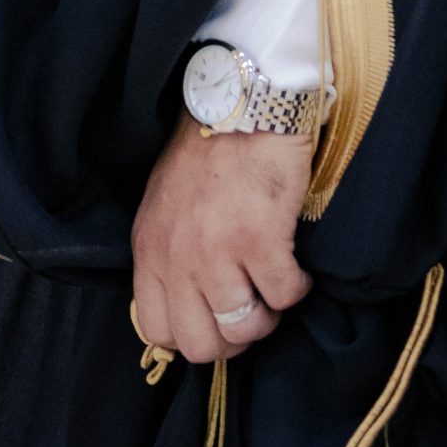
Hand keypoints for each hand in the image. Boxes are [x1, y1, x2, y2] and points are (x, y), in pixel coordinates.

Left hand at [130, 110, 314, 364]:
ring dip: (267, 314)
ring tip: (275, 286)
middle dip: (232, 337)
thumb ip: (168, 253)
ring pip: (245, 327)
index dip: (193, 334)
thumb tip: (189, 302)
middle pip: (200, 344)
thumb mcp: (166, 204)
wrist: (245, 103)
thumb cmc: (209, 149)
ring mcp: (219, 251)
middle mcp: (178, 257)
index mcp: (149, 248)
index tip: (216, 318)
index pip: (156, 330)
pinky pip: (284, 296)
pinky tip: (297, 266)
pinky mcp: (261, 239)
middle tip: (252, 308)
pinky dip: (297, 288)